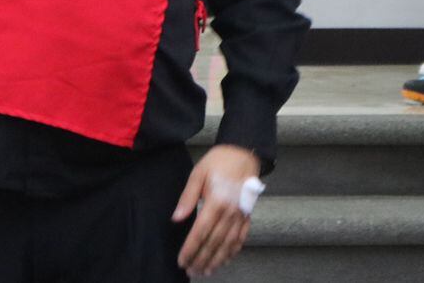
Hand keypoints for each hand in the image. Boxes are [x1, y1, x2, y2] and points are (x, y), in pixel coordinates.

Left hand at [173, 144, 260, 277]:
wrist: (243, 153)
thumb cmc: (218, 161)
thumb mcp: (198, 173)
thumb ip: (188, 197)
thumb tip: (176, 218)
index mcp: (216, 202)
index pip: (200, 232)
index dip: (191, 249)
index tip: (182, 261)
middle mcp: (230, 212)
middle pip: (214, 242)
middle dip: (202, 259)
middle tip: (191, 271)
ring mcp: (241, 215)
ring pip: (228, 244)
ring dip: (217, 260)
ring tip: (206, 271)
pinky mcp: (247, 215)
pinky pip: (241, 238)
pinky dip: (233, 251)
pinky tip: (225, 259)